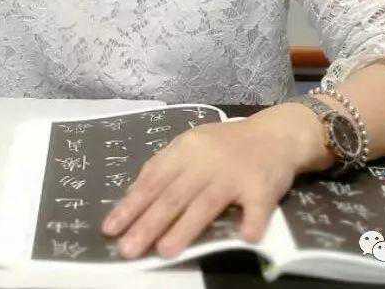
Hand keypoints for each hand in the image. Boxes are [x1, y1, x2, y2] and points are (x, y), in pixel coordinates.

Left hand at [100, 118, 301, 258]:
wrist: (274, 133)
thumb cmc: (225, 144)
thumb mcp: (189, 145)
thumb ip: (164, 167)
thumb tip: (132, 196)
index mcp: (184, 150)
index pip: (152, 180)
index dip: (130, 205)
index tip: (110, 228)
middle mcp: (205, 161)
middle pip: (173, 195)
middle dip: (148, 223)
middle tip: (127, 249)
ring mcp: (233, 174)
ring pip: (206, 203)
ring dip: (185, 228)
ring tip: (164, 251)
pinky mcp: (262, 186)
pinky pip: (257, 208)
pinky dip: (252, 222)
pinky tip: (245, 238)